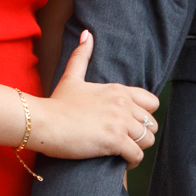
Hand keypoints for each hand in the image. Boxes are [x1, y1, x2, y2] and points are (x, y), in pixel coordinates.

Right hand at [31, 32, 158, 165]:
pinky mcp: (114, 140)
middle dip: (142, 134)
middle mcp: (123, 104)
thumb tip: (87, 34)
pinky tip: (122, 162)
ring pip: (148, 139)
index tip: (132, 124)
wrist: (43, 121)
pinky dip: (133, 161)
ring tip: (125, 152)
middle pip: (152, 123)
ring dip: (139, 148)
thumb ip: (81, 56)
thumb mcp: (72, 77)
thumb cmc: (56, 103)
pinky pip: (137, 154)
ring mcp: (120, 122)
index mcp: (117, 90)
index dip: (145, 115)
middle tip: (127, 141)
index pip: (152, 102)